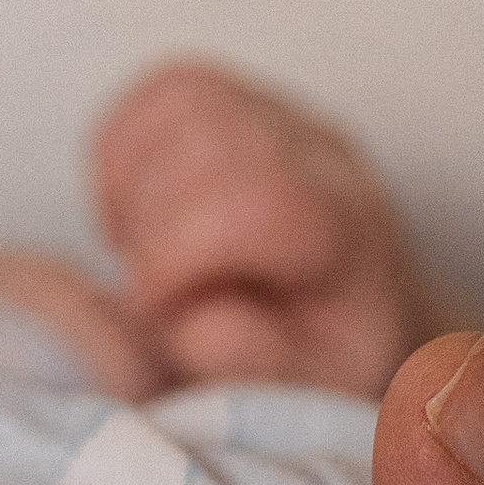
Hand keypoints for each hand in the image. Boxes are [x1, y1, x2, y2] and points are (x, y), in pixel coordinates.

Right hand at [94, 61, 437, 392]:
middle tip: (157, 289)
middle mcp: (321, 155)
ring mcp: (281, 116)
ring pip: (180, 98)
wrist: (359, 318)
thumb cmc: (322, 360)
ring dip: (134, 183)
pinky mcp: (238, 101)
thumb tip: (199, 316)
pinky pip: (160, 92)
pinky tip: (142, 216)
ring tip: (148, 251)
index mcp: (344, 231)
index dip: (176, 256)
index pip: (252, 200)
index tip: (162, 312)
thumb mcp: (300, 392)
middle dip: (152, 221)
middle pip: (210, 136)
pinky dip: (124, 154)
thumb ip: (253, 365)